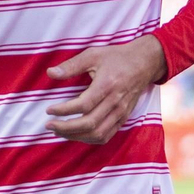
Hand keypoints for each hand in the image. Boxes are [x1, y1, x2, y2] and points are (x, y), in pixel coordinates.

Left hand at [44, 35, 166, 144]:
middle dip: (66, 128)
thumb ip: (71, 65)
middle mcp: (115, 102)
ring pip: (98, 134)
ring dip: (76, 136)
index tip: (49, 110)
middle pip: (89, 124)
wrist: (144, 63)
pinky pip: (106, 136)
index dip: (64, 111)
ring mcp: (121, 112)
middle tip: (49, 125)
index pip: (83, 105)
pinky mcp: (123, 118)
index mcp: (107, 85)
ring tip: (59, 132)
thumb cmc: (117, 57)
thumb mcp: (93, 54)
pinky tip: (76, 135)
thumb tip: (50, 73)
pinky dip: (89, 139)